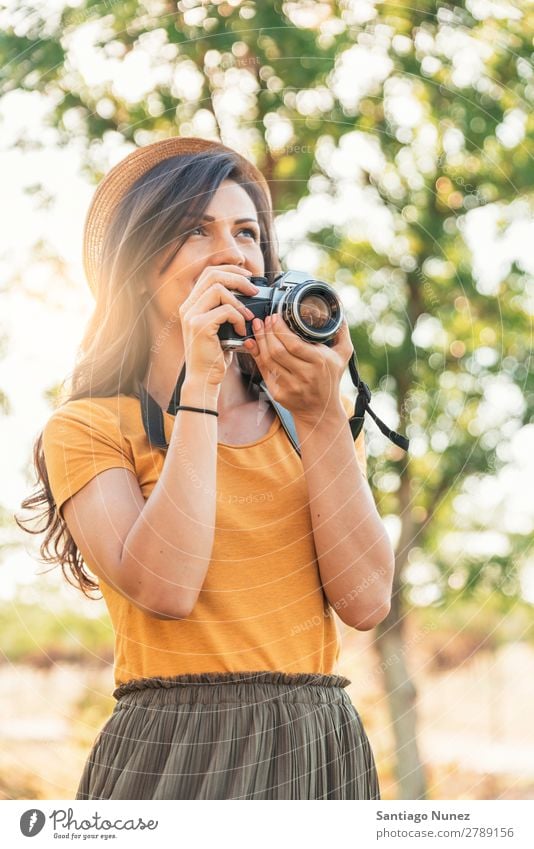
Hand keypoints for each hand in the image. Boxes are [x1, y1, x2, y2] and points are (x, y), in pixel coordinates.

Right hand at [179, 265, 258, 386]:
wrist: (204, 378)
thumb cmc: (214, 355)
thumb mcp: (221, 327)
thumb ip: (227, 309)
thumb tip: (249, 293)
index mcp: (192, 304)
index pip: (209, 273)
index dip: (230, 270)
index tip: (248, 277)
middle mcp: (188, 306)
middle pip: (213, 274)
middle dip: (238, 278)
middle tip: (254, 291)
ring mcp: (191, 315)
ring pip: (218, 289)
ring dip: (239, 302)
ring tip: (248, 317)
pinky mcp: (199, 326)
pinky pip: (225, 310)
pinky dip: (238, 318)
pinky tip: (241, 331)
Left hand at [243, 313, 353, 424]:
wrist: (320, 410)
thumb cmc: (331, 379)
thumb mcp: (343, 355)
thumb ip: (341, 332)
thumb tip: (338, 312)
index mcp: (319, 362)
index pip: (293, 344)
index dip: (280, 329)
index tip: (275, 317)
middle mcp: (304, 375)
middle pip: (277, 351)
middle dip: (267, 332)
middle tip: (264, 320)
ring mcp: (290, 386)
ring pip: (268, 360)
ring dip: (260, 341)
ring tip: (258, 328)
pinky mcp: (279, 394)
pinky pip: (264, 371)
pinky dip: (257, 355)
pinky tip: (254, 343)